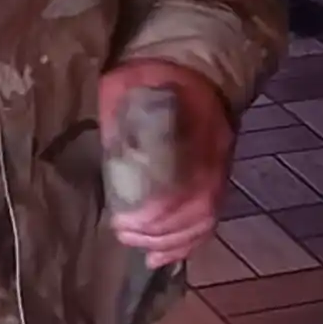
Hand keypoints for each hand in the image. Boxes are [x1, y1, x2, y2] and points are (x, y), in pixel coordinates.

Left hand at [101, 60, 235, 266]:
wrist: (190, 66)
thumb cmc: (150, 75)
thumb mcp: (126, 82)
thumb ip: (116, 113)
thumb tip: (102, 150)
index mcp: (197, 121)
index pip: (189, 176)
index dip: (158, 206)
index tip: (124, 219)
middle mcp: (216, 149)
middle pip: (200, 206)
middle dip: (161, 230)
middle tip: (124, 234)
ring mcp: (220, 165)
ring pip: (206, 217)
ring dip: (172, 241)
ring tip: (141, 249)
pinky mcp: (216, 178)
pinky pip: (209, 218)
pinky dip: (185, 244)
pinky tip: (159, 257)